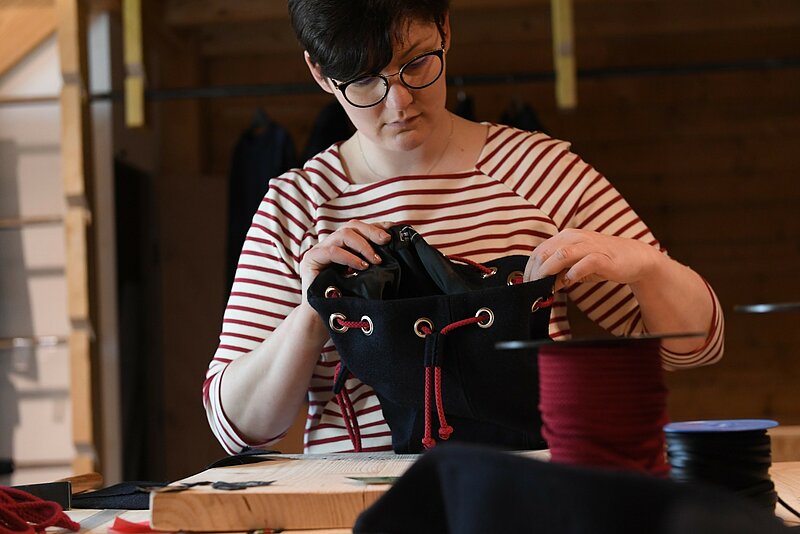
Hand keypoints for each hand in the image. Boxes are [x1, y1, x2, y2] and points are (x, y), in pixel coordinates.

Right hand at [299, 220, 393, 299]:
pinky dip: (349, 257)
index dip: (377, 226)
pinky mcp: (311, 259)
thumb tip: (394, 251)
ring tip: (375, 260)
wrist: (323, 319)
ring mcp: (320, 250)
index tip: (393, 229)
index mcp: (343, 246)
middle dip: (372, 231)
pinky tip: (361, 266)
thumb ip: (372, 263)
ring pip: (343, 234)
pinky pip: (332, 251)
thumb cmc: (345, 300)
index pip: (360, 229)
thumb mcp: (364, 278)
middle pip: (352, 226)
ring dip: (363, 245)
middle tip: (386, 241)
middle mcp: (331, 244)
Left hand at [524, 228, 660, 290]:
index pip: (539, 251)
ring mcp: (589, 246)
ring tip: (543, 286)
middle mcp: (575, 238)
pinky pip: (584, 263)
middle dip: (535, 273)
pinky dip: (573, 273)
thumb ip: (559, 273)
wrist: (635, 258)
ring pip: (560, 254)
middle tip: (532, 289)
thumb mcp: (576, 266)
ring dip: (548, 272)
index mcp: (566, 237)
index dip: (529, 268)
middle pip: (545, 252)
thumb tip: (542, 285)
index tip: (526, 284)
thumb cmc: (603, 261)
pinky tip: (568, 282)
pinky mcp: (602, 257)